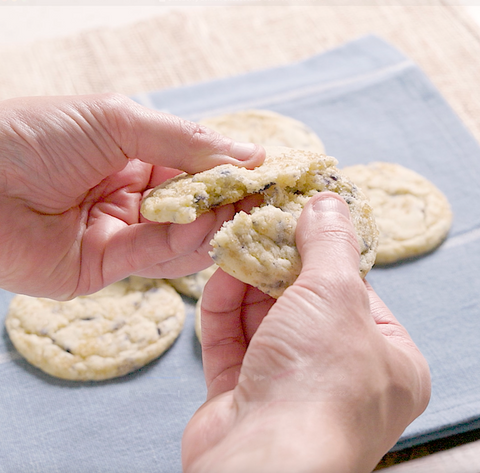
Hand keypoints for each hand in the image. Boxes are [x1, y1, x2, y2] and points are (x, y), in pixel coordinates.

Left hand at [0, 94, 263, 298]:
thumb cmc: (34, 135)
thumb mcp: (118, 121)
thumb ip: (185, 141)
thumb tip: (251, 154)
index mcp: (137, 155)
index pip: (198, 167)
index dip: (232, 171)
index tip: (269, 173)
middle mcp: (134, 196)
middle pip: (196, 206)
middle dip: (227, 202)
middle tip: (261, 199)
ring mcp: (123, 232)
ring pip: (182, 237)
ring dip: (209, 224)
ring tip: (232, 210)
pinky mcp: (107, 267)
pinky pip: (154, 258)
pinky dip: (180, 243)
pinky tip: (200, 226)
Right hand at [182, 192, 430, 472]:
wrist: (261, 465)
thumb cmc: (318, 382)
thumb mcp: (335, 293)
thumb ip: (329, 243)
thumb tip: (327, 203)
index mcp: (384, 360)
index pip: (354, 291)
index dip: (322, 251)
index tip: (296, 219)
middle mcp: (339, 376)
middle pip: (303, 302)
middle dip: (275, 264)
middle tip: (257, 225)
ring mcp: (288, 387)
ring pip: (263, 320)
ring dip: (245, 282)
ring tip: (233, 244)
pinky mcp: (243, 395)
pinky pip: (232, 343)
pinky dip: (223, 310)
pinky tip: (217, 279)